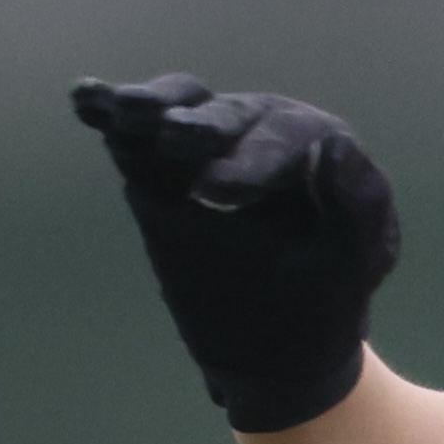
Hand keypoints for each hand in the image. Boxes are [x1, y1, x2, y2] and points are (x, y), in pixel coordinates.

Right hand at [71, 73, 403, 431]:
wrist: (277, 343)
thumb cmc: (326, 298)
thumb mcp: (355, 262)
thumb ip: (357, 205)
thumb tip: (331, 145)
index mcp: (321, 152)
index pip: (294, 137)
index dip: (259, 158)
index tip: (219, 196)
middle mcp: (264, 135)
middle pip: (235, 116)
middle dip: (204, 126)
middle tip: (174, 139)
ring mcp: (210, 148)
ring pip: (184, 110)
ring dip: (153, 105)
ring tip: (124, 110)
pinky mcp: (162, 170)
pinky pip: (135, 138)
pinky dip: (109, 113)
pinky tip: (87, 100)